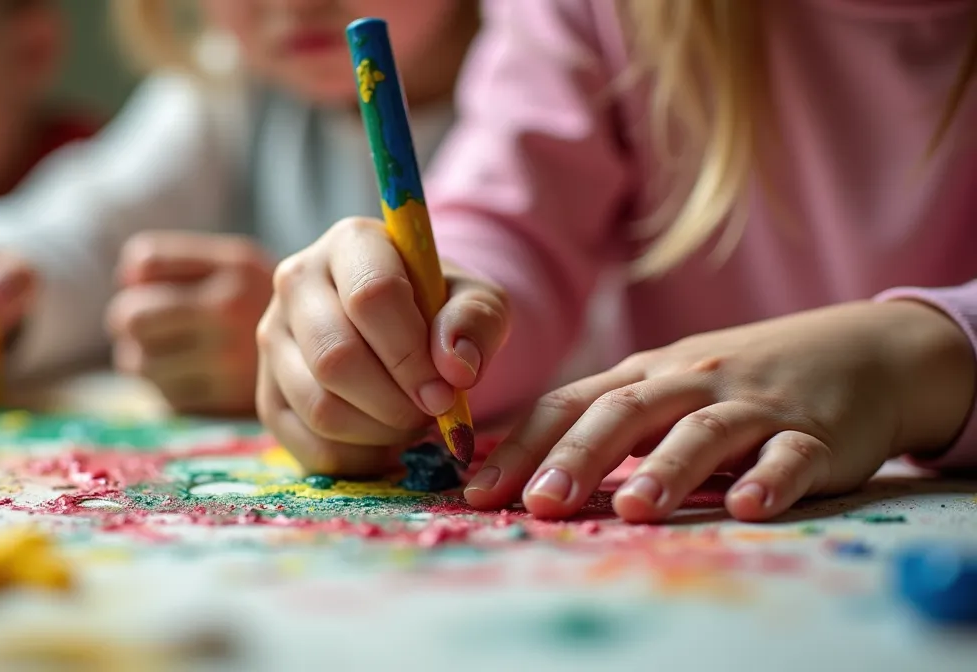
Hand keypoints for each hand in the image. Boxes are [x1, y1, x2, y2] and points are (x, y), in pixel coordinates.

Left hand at [106, 231, 272, 414]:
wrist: (347, 357)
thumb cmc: (270, 305)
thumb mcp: (239, 263)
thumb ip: (179, 259)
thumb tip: (124, 276)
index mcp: (234, 270)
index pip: (144, 264)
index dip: (137, 280)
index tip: (149, 291)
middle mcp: (232, 313)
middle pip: (132, 317)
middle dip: (129, 323)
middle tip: (144, 329)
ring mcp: (228, 362)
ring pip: (140, 362)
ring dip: (145, 359)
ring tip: (174, 354)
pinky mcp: (226, 405)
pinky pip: (166, 397)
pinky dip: (169, 389)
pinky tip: (195, 379)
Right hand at [256, 217, 510, 475]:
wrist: (408, 327)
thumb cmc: (443, 309)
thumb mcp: (479, 301)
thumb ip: (476, 321)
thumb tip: (455, 367)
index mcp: (350, 243)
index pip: (372, 296)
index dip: (412, 355)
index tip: (446, 390)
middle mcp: (296, 281)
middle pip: (336, 357)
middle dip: (396, 402)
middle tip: (432, 411)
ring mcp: (273, 338)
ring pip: (319, 407)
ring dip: (380, 432)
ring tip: (410, 420)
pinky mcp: (267, 392)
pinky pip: (309, 445)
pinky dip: (359, 458)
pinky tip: (385, 439)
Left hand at [463, 301, 975, 521]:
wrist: (858, 349)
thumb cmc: (738, 380)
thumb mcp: (665, 388)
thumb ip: (605, 422)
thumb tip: (523, 469)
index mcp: (643, 377)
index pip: (570, 405)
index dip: (522, 446)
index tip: (478, 490)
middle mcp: (689, 384)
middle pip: (625, 413)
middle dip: (578, 457)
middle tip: (540, 502)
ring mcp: (752, 406)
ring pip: (703, 433)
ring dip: (666, 469)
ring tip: (633, 506)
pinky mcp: (814, 434)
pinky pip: (790, 457)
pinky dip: (770, 480)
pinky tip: (749, 506)